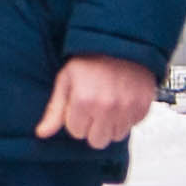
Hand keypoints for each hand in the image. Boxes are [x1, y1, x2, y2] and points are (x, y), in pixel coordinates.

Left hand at [33, 54, 157, 149]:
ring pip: (115, 136)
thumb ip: (54, 109)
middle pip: (97, 141)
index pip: (76, 132)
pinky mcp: (143, 107)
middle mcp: (107, 108)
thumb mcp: (66, 80)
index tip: (79, 104)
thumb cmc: (90, 60)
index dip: (76, 119)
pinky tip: (121, 101)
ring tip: (108, 105)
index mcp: (84, 101)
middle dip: (93, 128)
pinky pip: (132, 126)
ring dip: (110, 125)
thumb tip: (42, 133)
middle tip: (94, 108)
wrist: (122, 44)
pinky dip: (126, 118)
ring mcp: (127, 108)